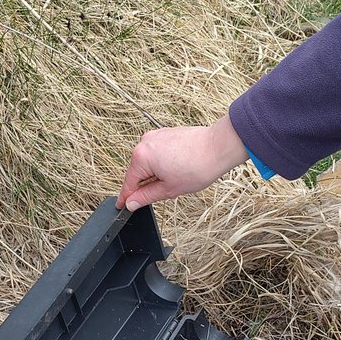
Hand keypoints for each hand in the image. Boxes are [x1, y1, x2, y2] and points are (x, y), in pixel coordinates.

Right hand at [115, 115, 250, 211]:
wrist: (219, 147)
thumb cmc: (197, 167)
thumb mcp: (169, 189)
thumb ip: (146, 197)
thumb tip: (131, 203)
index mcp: (141, 157)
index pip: (129, 182)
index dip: (126, 197)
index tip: (121, 206)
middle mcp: (144, 142)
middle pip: (137, 171)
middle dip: (147, 183)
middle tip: (166, 191)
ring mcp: (154, 135)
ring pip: (148, 162)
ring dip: (156, 173)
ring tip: (177, 177)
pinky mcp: (164, 133)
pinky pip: (156, 152)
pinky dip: (162, 162)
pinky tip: (179, 167)